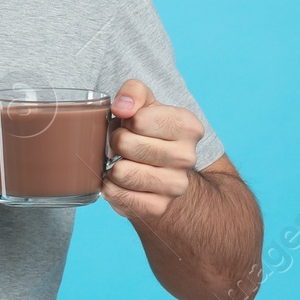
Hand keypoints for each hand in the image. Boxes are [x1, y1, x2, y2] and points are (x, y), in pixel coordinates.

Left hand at [102, 79, 204, 221]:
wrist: (162, 170)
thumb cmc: (148, 130)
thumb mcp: (144, 102)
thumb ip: (133, 91)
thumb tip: (121, 107)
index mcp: (188, 126)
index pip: (138, 120)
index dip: (125, 120)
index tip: (131, 123)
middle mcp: (187, 157)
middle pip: (125, 144)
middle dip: (115, 141)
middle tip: (123, 144)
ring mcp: (175, 186)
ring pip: (120, 172)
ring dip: (112, 165)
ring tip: (123, 161)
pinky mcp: (158, 207)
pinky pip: (116, 194)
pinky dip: (110, 186)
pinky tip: (121, 181)